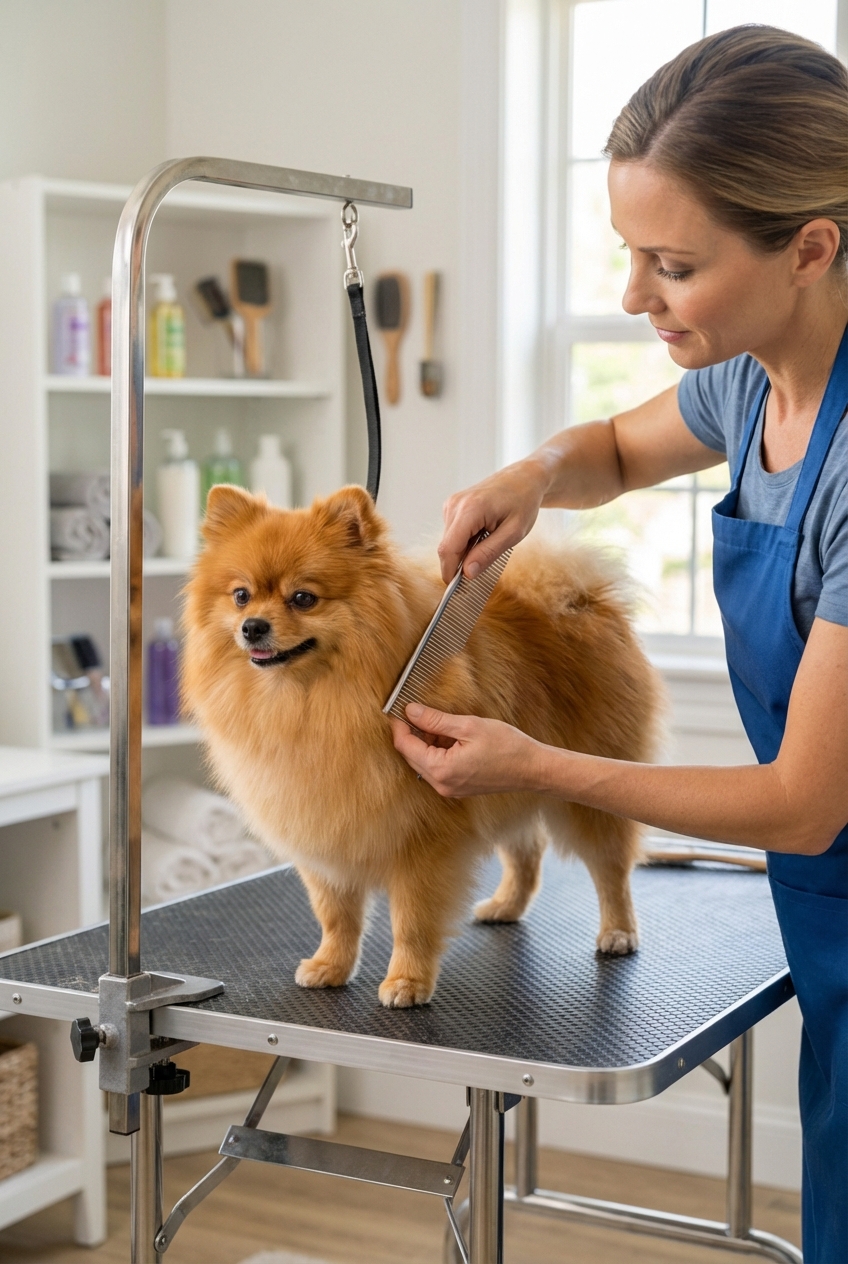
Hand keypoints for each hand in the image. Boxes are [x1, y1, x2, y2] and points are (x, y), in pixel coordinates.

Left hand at [390, 703, 544, 796]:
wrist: (532, 769)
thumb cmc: (506, 747)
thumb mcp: (468, 726)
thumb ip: (436, 720)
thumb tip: (411, 711)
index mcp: (441, 769)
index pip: (406, 746)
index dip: (399, 726)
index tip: (399, 709)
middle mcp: (441, 784)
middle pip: (412, 756)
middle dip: (412, 733)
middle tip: (418, 711)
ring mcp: (450, 789)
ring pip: (424, 762)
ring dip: (426, 742)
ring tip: (441, 722)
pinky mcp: (458, 787)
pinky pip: (437, 768)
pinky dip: (438, 752)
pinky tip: (451, 737)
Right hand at [438, 459, 546, 582]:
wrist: (524, 478)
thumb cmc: (523, 503)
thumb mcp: (513, 533)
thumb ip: (489, 553)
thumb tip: (467, 573)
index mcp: (470, 509)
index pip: (448, 549)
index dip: (449, 572)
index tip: (457, 590)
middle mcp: (455, 505)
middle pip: (446, 547)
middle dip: (459, 564)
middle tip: (482, 571)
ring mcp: (452, 504)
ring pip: (449, 542)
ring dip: (464, 552)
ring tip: (489, 543)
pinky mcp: (452, 506)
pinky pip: (452, 533)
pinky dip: (465, 541)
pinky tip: (483, 535)